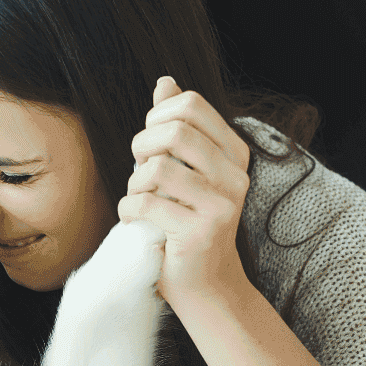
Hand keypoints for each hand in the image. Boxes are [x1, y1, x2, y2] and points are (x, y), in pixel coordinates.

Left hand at [117, 76, 251, 306]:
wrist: (205, 284)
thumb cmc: (187, 222)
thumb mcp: (185, 170)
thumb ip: (177, 127)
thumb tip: (166, 82)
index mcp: (235, 154)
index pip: (190, 105)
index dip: (157, 117)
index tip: (151, 146)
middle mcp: (236, 177)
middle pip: (174, 132)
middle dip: (142, 147)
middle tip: (140, 172)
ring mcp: (222, 206)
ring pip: (157, 170)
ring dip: (135, 185)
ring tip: (140, 201)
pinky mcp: (200, 233)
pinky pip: (146, 205)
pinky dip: (129, 211)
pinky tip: (136, 221)